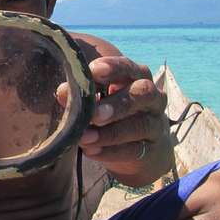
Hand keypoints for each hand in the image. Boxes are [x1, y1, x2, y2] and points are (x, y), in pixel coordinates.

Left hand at [76, 57, 171, 181]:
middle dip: (117, 103)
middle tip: (93, 114)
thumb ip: (83, 95)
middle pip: (143, 93)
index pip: (129, 67)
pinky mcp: (153, 150)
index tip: (94, 71)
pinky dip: (111, 152)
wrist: (141, 149)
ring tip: (84, 138)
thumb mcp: (99, 101)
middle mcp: (152, 98)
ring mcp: (155, 124)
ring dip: (110, 132)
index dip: (114, 67)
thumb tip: (63, 91)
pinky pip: (135, 150)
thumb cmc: (115, 114)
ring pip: (140, 125)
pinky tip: (91, 152)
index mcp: (137, 77)